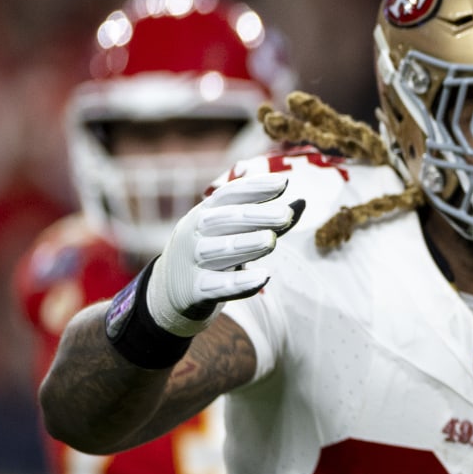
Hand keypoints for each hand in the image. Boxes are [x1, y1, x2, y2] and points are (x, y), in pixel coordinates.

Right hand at [146, 173, 301, 335]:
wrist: (169, 291)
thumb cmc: (213, 254)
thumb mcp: (232, 232)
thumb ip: (266, 219)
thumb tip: (303, 202)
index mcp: (204, 213)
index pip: (228, 195)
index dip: (254, 187)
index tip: (283, 182)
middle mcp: (194, 232)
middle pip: (225, 220)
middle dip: (256, 216)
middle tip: (285, 214)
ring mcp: (191, 261)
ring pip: (220, 250)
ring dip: (246, 244)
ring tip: (271, 240)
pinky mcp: (194, 289)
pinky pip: (218, 285)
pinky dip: (240, 282)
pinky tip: (264, 277)